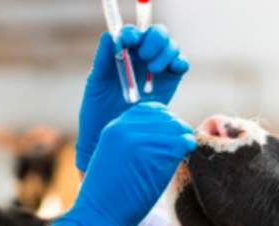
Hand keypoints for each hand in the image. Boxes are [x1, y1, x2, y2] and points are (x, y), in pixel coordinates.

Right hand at [51, 102, 195, 225]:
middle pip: (165, 117)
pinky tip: (186, 155)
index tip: (169, 134)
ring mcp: (141, 141)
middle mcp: (126, 129)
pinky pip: (181, 142)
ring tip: (185, 150)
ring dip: (183, 138)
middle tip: (182, 143)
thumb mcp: (112, 158)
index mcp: (114, 128)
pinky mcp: (154, 155)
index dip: (163, 120)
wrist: (98, 216)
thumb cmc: (106, 197)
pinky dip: (188, 146)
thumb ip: (130, 144)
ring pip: (175, 128)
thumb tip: (157, 139)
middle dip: (176, 129)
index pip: (148, 110)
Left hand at [75, 25, 189, 171]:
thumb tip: (109, 35)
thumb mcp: (97, 84)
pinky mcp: (169, 84)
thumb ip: (102, 59)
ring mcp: (157, 70)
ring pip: (170, 47)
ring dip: (165, 52)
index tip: (128, 41)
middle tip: (144, 56)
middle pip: (156, 35)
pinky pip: (181, 65)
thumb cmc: (97, 113)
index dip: (132, 33)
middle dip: (153, 39)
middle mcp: (140, 58)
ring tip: (153, 69)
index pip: (132, 33)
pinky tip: (173, 68)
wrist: (111, 140)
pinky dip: (180, 61)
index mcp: (122, 54)